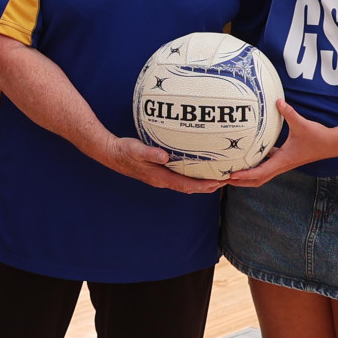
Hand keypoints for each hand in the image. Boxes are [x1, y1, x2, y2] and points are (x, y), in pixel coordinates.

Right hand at [96, 133, 223, 194]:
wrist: (111, 153)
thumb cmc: (124, 150)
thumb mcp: (136, 149)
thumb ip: (150, 153)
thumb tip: (165, 156)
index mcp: (159, 177)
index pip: (186, 185)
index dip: (203, 185)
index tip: (218, 182)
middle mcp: (162, 180)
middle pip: (189, 188)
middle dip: (208, 186)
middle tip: (225, 181)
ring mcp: (160, 177)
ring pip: (185, 184)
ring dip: (201, 183)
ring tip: (217, 178)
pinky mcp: (159, 172)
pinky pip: (179, 177)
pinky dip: (192, 177)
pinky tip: (197, 169)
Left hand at [227, 99, 337, 185]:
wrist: (332, 144)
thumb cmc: (317, 136)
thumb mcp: (301, 124)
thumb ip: (288, 112)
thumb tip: (278, 101)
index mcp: (282, 160)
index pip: (260, 173)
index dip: (244, 175)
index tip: (230, 175)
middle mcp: (281, 165)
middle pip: (257, 180)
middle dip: (240, 181)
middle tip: (223, 179)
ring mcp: (282, 163)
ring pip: (261, 176)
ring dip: (246, 177)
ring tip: (230, 173)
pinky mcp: (284, 159)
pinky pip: (266, 166)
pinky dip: (255, 167)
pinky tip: (246, 159)